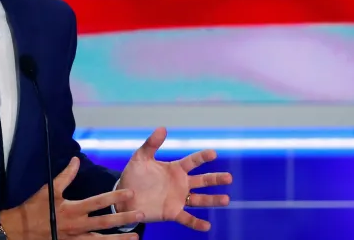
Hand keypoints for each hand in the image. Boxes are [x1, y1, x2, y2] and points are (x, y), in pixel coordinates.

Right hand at [0, 157, 143, 239]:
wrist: (19, 230)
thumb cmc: (33, 208)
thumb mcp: (49, 190)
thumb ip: (65, 176)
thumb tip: (76, 160)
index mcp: (72, 209)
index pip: (98, 202)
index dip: (115, 197)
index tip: (130, 193)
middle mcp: (76, 225)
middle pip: (105, 223)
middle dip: (124, 219)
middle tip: (141, 215)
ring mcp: (75, 238)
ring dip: (119, 239)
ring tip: (135, 238)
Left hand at [117, 127, 232, 230]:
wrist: (125, 196)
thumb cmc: (133, 175)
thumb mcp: (140, 157)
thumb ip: (151, 144)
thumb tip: (162, 128)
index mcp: (175, 169)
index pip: (193, 161)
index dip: (202, 157)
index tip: (213, 153)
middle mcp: (181, 184)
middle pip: (202, 181)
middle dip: (215, 179)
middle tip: (228, 177)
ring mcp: (178, 199)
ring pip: (200, 200)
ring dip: (213, 200)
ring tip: (226, 200)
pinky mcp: (172, 213)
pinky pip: (187, 219)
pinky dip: (196, 223)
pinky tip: (207, 226)